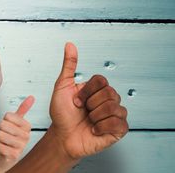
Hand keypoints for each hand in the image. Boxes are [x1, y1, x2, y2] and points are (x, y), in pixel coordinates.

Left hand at [0, 96, 33, 172]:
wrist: (7, 155)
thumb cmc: (11, 136)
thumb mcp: (16, 122)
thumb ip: (23, 109)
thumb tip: (32, 97)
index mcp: (27, 126)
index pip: (8, 115)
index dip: (4, 120)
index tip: (8, 126)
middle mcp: (27, 136)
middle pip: (3, 124)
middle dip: (0, 129)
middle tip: (5, 134)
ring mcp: (21, 146)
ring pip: (1, 135)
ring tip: (5, 142)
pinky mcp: (15, 155)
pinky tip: (4, 149)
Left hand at [49, 43, 128, 158]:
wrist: (62, 136)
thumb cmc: (61, 113)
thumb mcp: (62, 86)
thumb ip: (69, 65)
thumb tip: (69, 44)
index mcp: (97, 89)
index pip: (102, 80)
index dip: (86, 91)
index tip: (75, 100)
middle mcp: (109, 99)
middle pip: (110, 93)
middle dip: (90, 104)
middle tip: (82, 111)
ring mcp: (115, 114)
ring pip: (114, 107)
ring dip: (95, 116)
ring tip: (88, 121)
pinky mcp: (119, 129)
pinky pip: (118, 123)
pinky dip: (102, 127)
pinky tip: (94, 130)